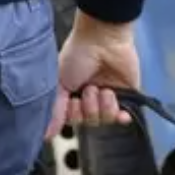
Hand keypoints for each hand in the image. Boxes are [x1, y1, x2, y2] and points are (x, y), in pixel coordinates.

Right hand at [48, 10, 140, 139]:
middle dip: (88, 107)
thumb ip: (56, 110)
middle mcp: (91, 97)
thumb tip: (47, 135)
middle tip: (89, 88)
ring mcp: (109, 97)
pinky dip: (120, 116)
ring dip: (103, 105)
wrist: (102, 39)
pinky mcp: (127, 95)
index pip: (73, 119)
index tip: (72, 100)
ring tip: (103, 88)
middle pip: (89, 121)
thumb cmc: (78, 54)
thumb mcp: (59, 82)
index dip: (73, 115)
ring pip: (105, 120)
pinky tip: (120, 111)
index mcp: (73, 93)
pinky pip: (123, 117)